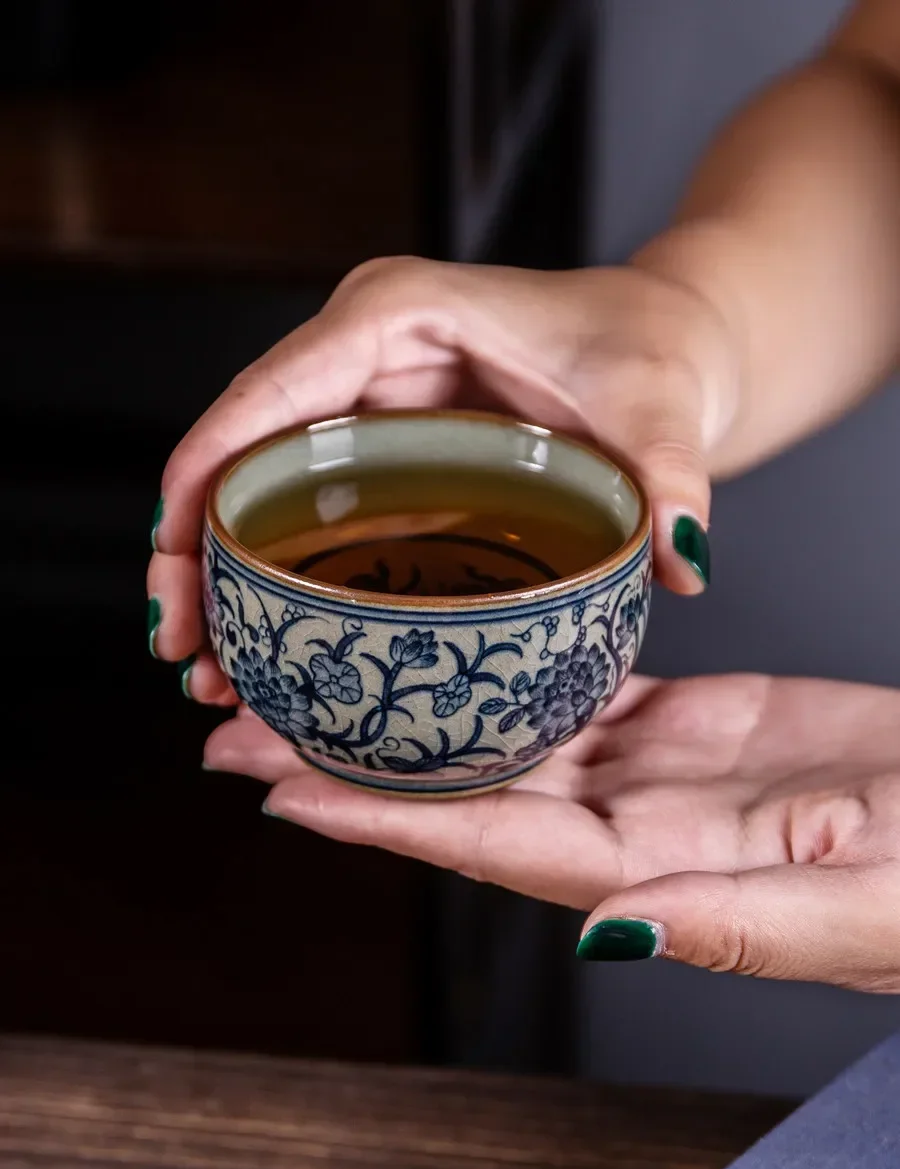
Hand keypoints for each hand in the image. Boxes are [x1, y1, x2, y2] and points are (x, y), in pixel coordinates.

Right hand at [147, 256, 736, 701]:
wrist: (666, 348)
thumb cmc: (651, 350)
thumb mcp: (661, 406)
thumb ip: (672, 476)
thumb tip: (682, 564)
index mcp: (397, 313)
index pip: (274, 387)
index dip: (206, 466)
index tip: (172, 554)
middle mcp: (363, 353)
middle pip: (244, 446)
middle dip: (196, 545)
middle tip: (180, 649)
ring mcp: (368, 403)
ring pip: (262, 485)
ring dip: (223, 572)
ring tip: (207, 670)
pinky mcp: (384, 447)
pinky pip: (306, 507)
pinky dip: (274, 571)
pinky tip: (265, 639)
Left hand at [204, 673, 899, 992]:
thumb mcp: (851, 905)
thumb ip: (732, 926)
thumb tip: (607, 935)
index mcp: (652, 873)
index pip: (489, 843)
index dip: (383, 819)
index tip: (284, 787)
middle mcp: (629, 828)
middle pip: (465, 791)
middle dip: (354, 763)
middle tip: (245, 726)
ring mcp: (652, 774)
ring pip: (504, 738)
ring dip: (411, 712)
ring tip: (319, 677)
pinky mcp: (687, 725)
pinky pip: (574, 692)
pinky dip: (508, 665)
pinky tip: (456, 638)